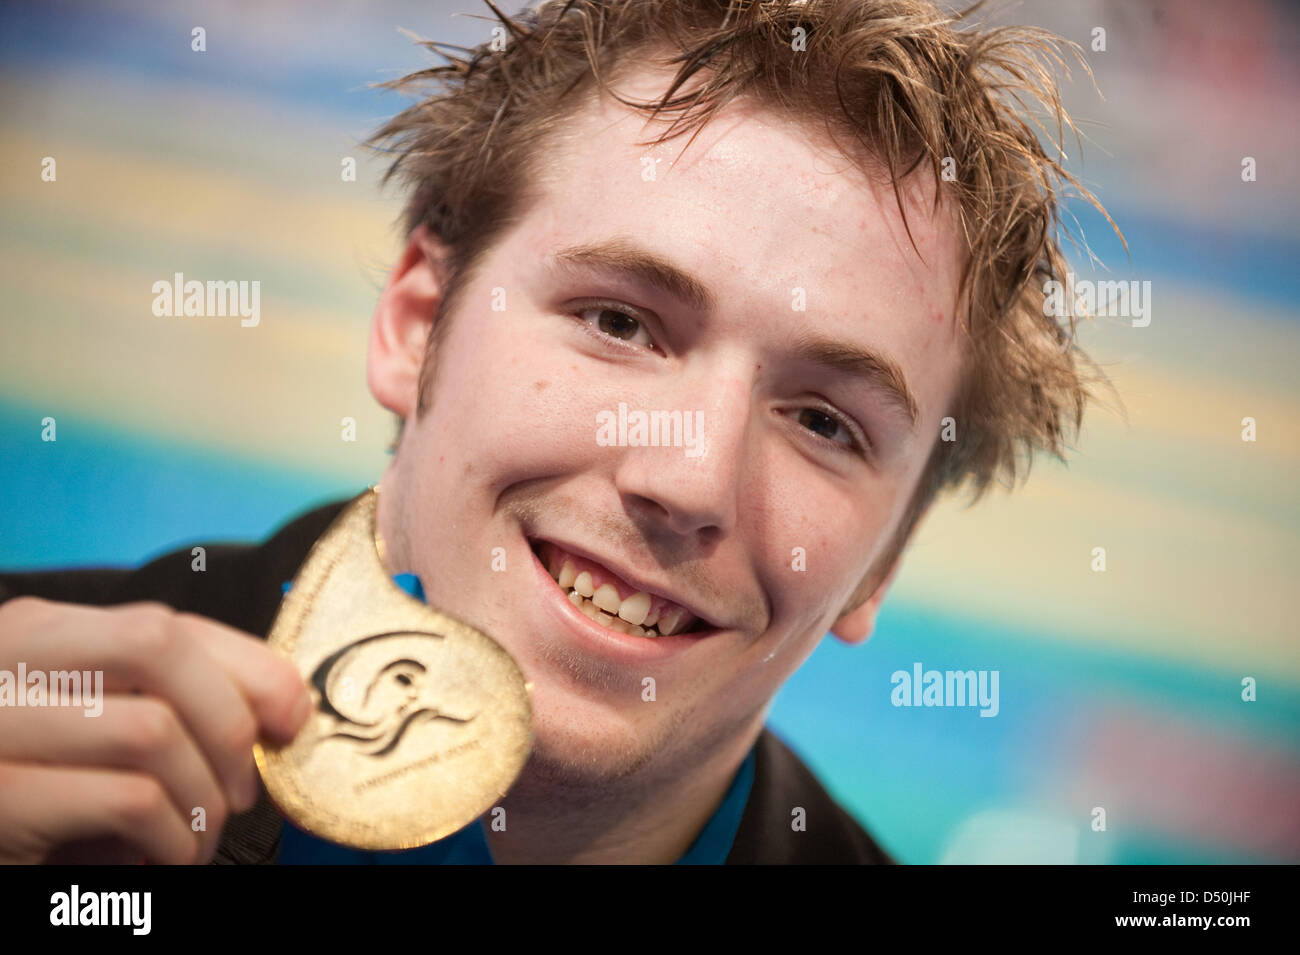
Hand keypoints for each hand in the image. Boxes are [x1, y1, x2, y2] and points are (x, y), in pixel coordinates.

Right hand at [0, 597, 310, 863]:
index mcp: (37, 634)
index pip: (167, 623)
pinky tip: (165, 859)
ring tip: (198, 838)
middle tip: (240, 790)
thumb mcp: (91, 729)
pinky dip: (172, 838)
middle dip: (227, 720)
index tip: (291, 716)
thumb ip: (163, 698)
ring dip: (202, 798)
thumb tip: (281, 707)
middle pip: (160, 646)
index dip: (249, 666)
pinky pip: (129, 800)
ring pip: (152, 728)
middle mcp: (6, 662)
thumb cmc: (38, 793)